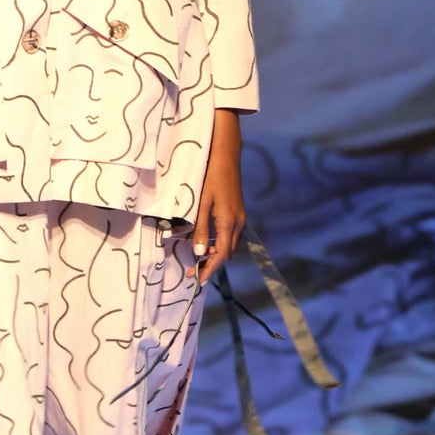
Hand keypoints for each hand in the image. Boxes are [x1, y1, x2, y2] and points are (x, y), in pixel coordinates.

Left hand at [193, 109, 245, 284]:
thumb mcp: (201, 203)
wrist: (226, 155)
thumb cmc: (210, 176)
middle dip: (212, 264)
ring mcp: (241, 217)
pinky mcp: (239, 211)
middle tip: (194, 270)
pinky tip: (208, 240)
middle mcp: (239, 222)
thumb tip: (199, 252)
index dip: (210, 269)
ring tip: (198, 257)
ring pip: (231, 245)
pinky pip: (232, 235)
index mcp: (229, 222)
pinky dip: (221, 243)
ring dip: (217, 253)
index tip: (198, 280)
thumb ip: (200, 228)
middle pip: (228, 253)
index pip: (221, 254)